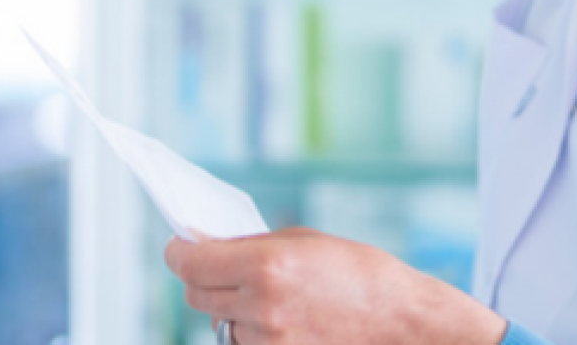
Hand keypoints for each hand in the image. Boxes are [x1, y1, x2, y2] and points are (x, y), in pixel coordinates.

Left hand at [165, 228, 508, 344]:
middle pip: (197, 295)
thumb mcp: (304, 241)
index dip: (179, 251)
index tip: (178, 244)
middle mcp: (259, 307)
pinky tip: (275, 316)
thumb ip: (255, 245)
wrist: (398, 321)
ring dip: (228, 305)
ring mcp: (266, 343)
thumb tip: (214, 246)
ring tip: (265, 292)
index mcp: (266, 265)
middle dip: (200, 275)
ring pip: (218, 322)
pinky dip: (248, 329)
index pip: (192, 263)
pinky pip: (241, 344)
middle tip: (215, 262)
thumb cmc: (357, 271)